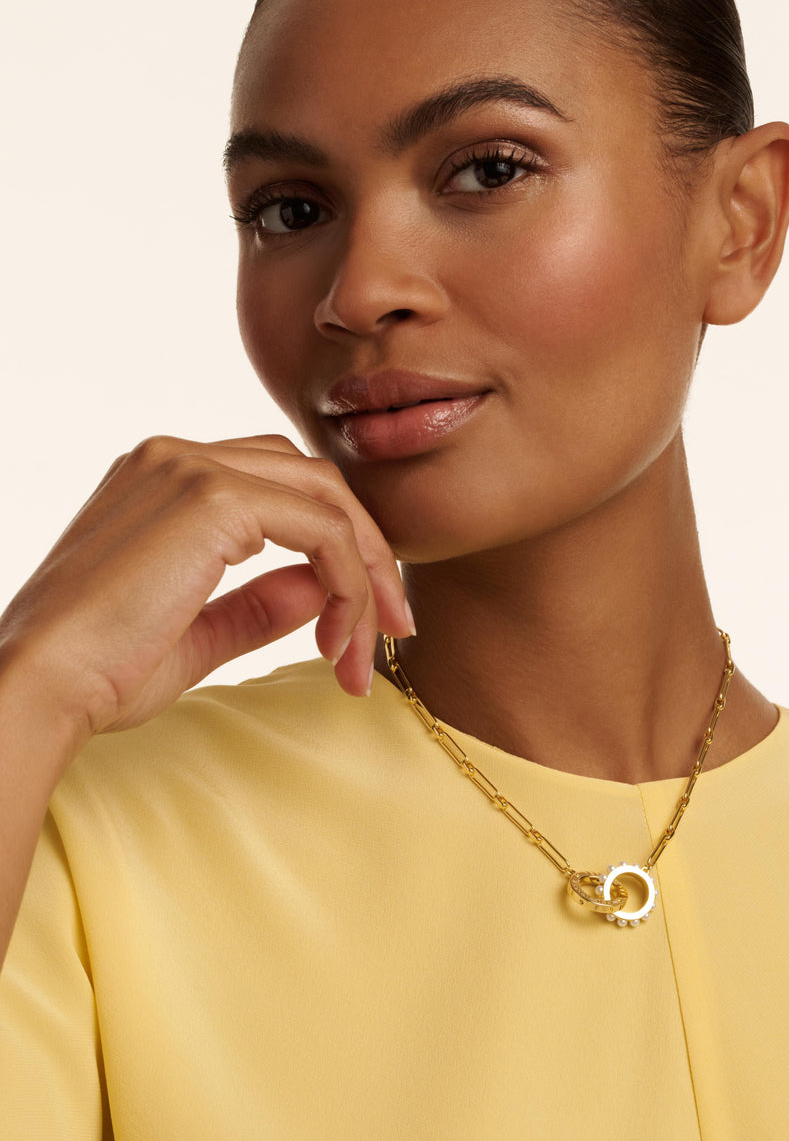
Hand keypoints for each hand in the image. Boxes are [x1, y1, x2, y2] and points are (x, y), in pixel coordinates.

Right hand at [0, 433, 413, 742]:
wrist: (42, 683)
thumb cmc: (101, 670)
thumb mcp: (201, 631)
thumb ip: (262, 601)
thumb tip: (325, 587)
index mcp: (164, 479)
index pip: (280, 486)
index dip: (337, 546)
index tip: (362, 622)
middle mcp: (177, 456)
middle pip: (314, 481)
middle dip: (367, 554)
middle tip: (393, 628)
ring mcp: (193, 468)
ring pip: (328, 500)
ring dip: (365, 575)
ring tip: (371, 647)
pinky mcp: (212, 498)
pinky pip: (323, 530)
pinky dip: (348, 584)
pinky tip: (341, 641)